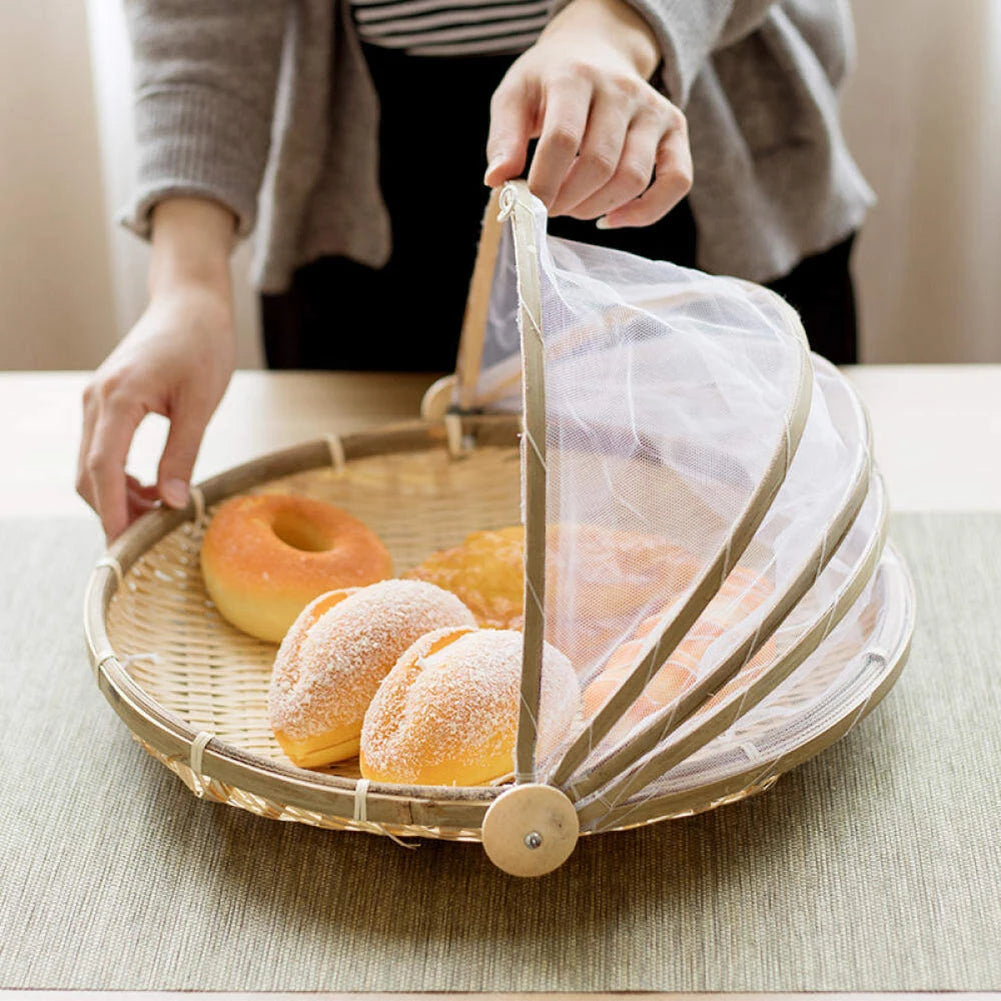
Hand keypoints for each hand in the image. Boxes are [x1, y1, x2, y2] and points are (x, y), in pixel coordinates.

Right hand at [78, 198, 236, 541]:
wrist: (190, 304)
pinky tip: (150, 488)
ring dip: (116, 496)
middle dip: (113, 510)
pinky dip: (118, 477)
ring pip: (91, 465)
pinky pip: (100, 450)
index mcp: (120, 398)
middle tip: (150, 538)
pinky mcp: (105, 402)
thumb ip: (183, 454)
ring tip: (157, 514)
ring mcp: (96, 400)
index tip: (124, 546)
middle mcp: (97, 400)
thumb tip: (172, 503)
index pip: (104, 468)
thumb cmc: (202, 345)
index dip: (112, 511)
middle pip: (89, 473)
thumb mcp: (201, 404)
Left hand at [484, 0, 691, 227]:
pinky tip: (612, 218)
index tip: (529, 206)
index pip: (563, 139)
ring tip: (573, 207)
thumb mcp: (514, 97)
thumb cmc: (548, 83)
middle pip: (600, 165)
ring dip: (597, 207)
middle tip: (549, 208)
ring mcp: (653, 109)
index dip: (545, 183)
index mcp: (576, 76)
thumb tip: (497, 181)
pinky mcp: (674, 129)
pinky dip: (647, 211)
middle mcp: (621, 89)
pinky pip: (677, 180)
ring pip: (633, 178)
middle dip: (568, 201)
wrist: (596, 51)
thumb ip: (503, 138)